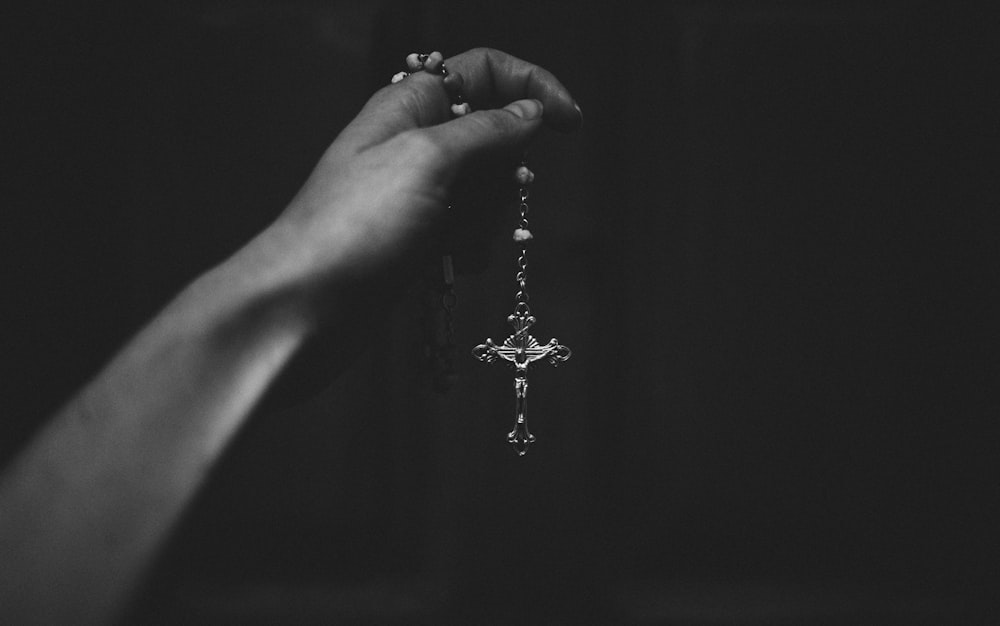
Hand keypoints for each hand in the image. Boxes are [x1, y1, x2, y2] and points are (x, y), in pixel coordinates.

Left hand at [262, 48, 581, 311]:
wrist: (303, 308)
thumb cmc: (355, 226)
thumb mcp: (429, 160)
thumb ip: (486, 131)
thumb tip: (530, 112)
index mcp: (409, 106)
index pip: (484, 71)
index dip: (531, 87)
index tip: (571, 124)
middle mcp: (411, 144)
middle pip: (492, 137)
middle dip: (504, 173)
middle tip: (483, 200)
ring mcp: (413, 196)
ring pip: (485, 191)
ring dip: (487, 218)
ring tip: (458, 243)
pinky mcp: (414, 241)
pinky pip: (466, 232)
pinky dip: (471, 247)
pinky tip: (455, 265)